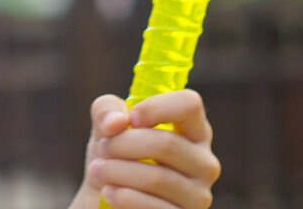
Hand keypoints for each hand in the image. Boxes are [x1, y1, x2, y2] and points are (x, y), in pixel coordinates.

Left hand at [80, 90, 219, 208]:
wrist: (108, 197)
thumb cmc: (115, 156)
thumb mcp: (106, 126)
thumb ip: (106, 110)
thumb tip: (116, 122)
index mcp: (193, 130)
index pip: (189, 104)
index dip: (156, 107)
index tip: (129, 119)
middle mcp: (204, 162)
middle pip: (166, 144)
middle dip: (122, 144)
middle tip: (102, 148)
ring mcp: (199, 195)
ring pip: (157, 178)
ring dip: (117, 171)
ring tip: (98, 171)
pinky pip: (154, 207)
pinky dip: (124, 197)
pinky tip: (108, 192)